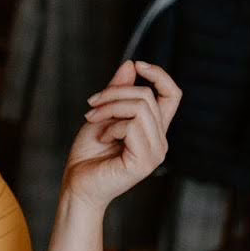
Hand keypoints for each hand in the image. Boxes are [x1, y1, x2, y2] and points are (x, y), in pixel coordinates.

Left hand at [61, 60, 181, 211]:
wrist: (77, 186)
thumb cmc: (88, 155)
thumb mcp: (103, 115)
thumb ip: (119, 92)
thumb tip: (131, 65)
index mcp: (153, 130)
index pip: (172, 95)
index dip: (159, 75)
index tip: (138, 64)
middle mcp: (160, 141)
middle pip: (147, 96)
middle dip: (114, 93)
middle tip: (92, 105)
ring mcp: (155, 153)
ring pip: (140, 107)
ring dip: (109, 108)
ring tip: (93, 121)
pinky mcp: (145, 161)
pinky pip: (132, 125)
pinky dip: (111, 127)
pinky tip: (102, 140)